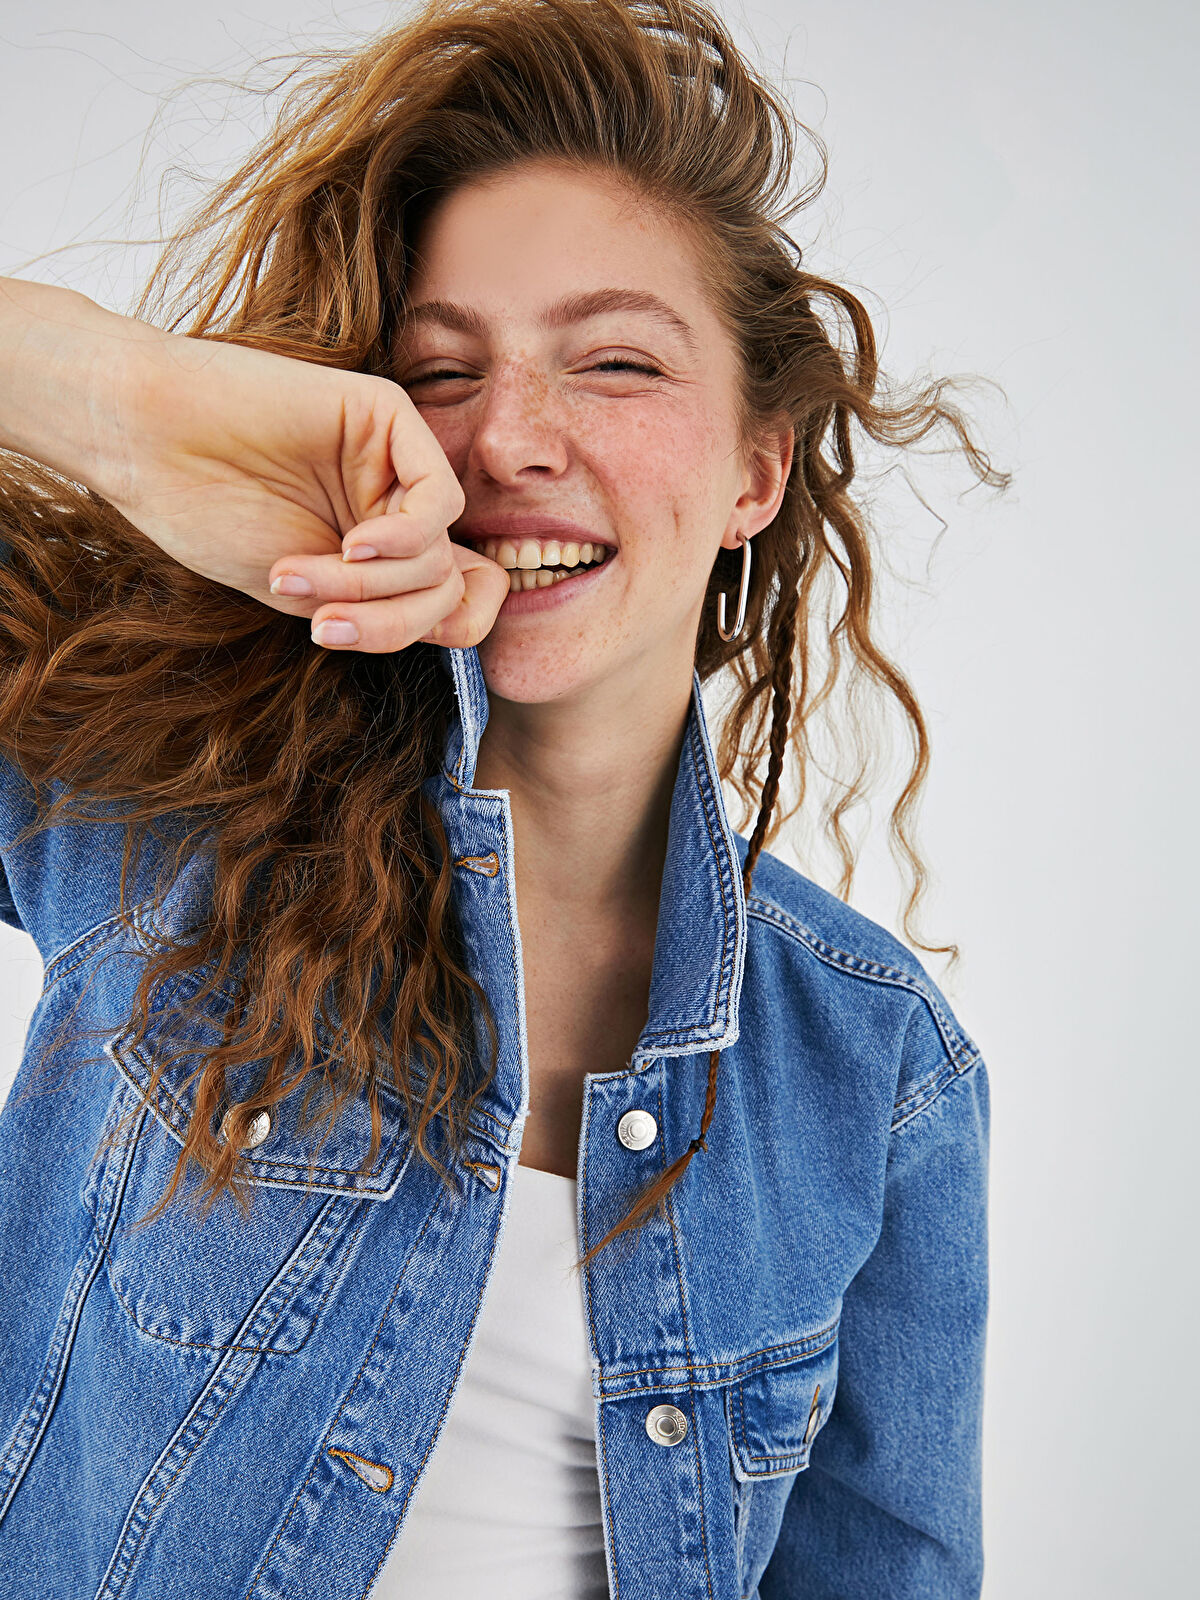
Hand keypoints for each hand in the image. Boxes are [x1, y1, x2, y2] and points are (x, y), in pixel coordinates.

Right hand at [92, 320, 508, 650]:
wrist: (145, 441)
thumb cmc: (206, 514)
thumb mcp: (309, 594)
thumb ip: (379, 610)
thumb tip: (457, 625)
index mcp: (380, 550)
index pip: (457, 603)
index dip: (436, 634)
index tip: (359, 638)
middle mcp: (395, 504)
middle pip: (446, 590)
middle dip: (388, 623)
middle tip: (319, 622)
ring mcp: (395, 461)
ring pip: (440, 555)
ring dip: (371, 586)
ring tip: (297, 576)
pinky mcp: (388, 416)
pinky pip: (439, 499)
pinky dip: (403, 540)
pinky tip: (352, 544)